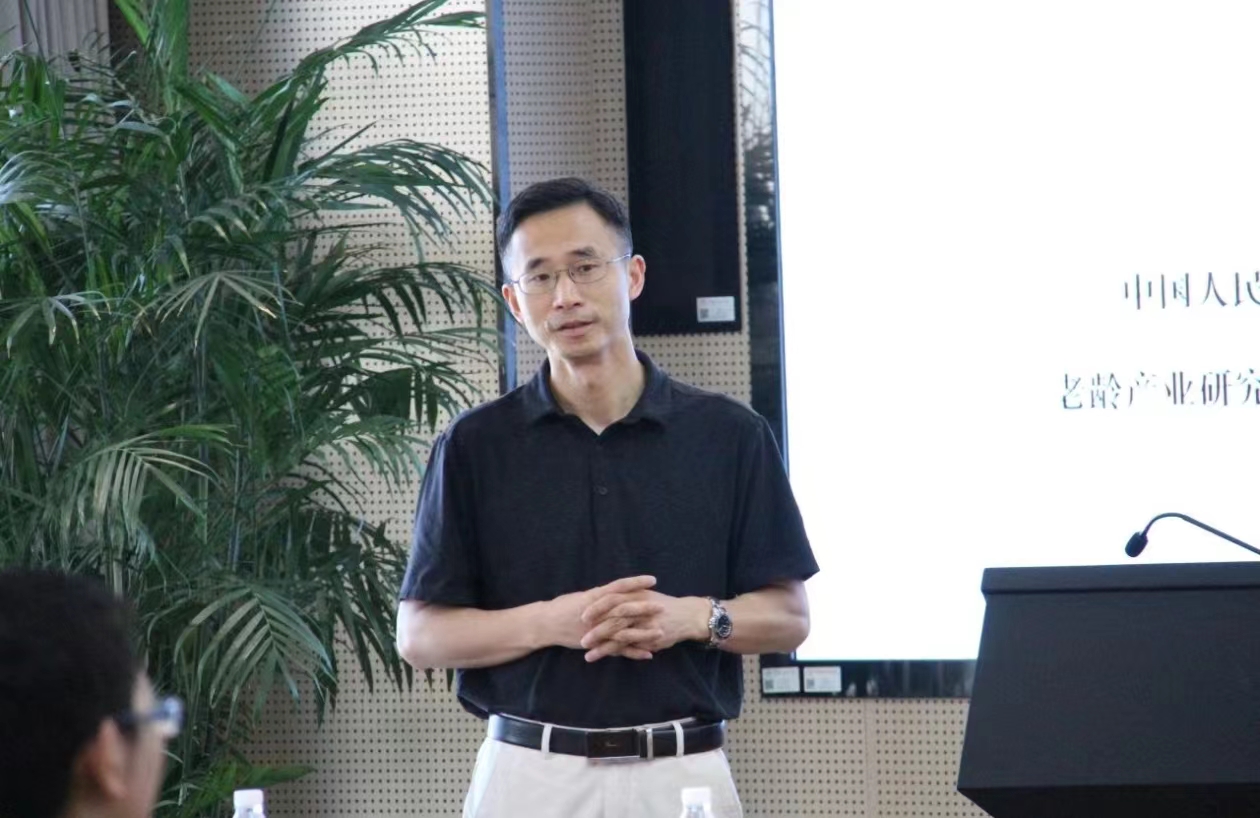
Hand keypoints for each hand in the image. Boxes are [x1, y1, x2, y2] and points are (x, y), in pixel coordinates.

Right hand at [542, 576, 662, 659]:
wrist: (546, 624)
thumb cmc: (562, 607)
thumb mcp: (582, 596)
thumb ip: (600, 595)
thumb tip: (617, 590)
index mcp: (595, 598)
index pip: (620, 587)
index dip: (636, 583)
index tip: (653, 580)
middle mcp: (598, 613)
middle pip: (625, 609)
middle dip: (645, 608)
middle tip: (663, 605)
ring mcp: (597, 629)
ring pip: (624, 631)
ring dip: (644, 632)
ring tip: (662, 632)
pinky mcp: (596, 644)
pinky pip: (618, 649)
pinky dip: (633, 652)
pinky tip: (649, 653)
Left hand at [579, 590, 709, 662]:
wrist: (688, 616)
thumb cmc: (662, 604)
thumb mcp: (644, 594)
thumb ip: (626, 595)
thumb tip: (600, 597)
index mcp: (637, 595)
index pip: (613, 599)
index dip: (597, 608)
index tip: (582, 616)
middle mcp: (642, 609)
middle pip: (615, 619)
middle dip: (597, 629)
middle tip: (581, 638)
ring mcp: (648, 625)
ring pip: (622, 636)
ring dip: (604, 646)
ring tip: (587, 653)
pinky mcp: (652, 639)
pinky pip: (632, 648)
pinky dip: (618, 653)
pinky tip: (606, 658)